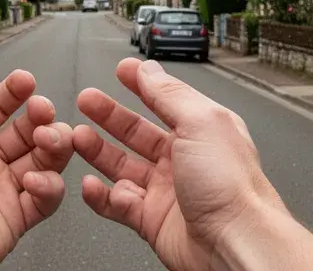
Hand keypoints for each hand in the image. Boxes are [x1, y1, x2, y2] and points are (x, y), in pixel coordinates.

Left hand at [0, 46, 74, 270]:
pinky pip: (48, 195)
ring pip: (46, 158)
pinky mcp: (19, 215)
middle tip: (42, 115)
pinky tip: (32, 181)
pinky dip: (48, 186)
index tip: (27, 82)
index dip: (17, 91)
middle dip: (41, 117)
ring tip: (45, 143)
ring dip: (53, 146)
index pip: (1, 104)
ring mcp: (3, 186)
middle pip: (29, 128)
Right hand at [74, 58, 312, 270]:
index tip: (121, 70)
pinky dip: (100, 196)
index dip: (142, 84)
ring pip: (123, 167)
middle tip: (86, 102)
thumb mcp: (200, 122)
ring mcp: (167, 191)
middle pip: (137, 132)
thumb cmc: (231, 187)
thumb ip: (169, 94)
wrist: (234, 243)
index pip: (165, 100)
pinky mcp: (154, 221)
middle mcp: (185, 160)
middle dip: (110, 115)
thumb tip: (148, 69)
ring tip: (78, 138)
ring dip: (98, 152)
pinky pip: (118, 205)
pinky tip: (88, 184)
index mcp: (202, 131)